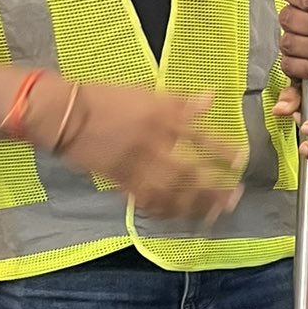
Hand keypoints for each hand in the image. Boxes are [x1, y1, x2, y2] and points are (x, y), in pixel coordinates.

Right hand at [36, 78, 246, 223]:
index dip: (222, 149)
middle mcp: (152, 144)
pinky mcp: (121, 182)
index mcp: (160, 117)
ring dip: (196, 205)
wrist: (66, 115)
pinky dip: (167, 210)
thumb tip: (212, 97)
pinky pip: (149, 201)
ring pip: (172, 193)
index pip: (199, 135)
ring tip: (215, 214)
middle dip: (214, 187)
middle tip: (235, 197)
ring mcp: (136, 166)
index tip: (241, 159)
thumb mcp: (146, 92)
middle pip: (189, 172)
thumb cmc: (106, 98)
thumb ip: (181, 101)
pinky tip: (181, 216)